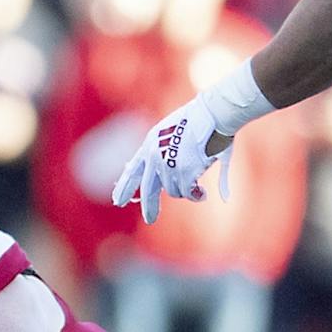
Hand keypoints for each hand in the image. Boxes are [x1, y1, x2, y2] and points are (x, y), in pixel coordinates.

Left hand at [112, 93, 235, 223]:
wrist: (213, 112)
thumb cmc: (198, 120)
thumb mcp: (171, 133)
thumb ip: (163, 154)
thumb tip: (165, 181)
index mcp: (149, 144)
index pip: (133, 170)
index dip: (125, 187)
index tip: (118, 200)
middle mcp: (155, 156)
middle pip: (148, 190)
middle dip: (149, 207)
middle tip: (150, 219)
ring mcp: (168, 165)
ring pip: (174, 191)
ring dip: (186, 191)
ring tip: (198, 188)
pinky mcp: (184, 171)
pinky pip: (188, 193)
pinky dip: (196, 195)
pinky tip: (202, 194)